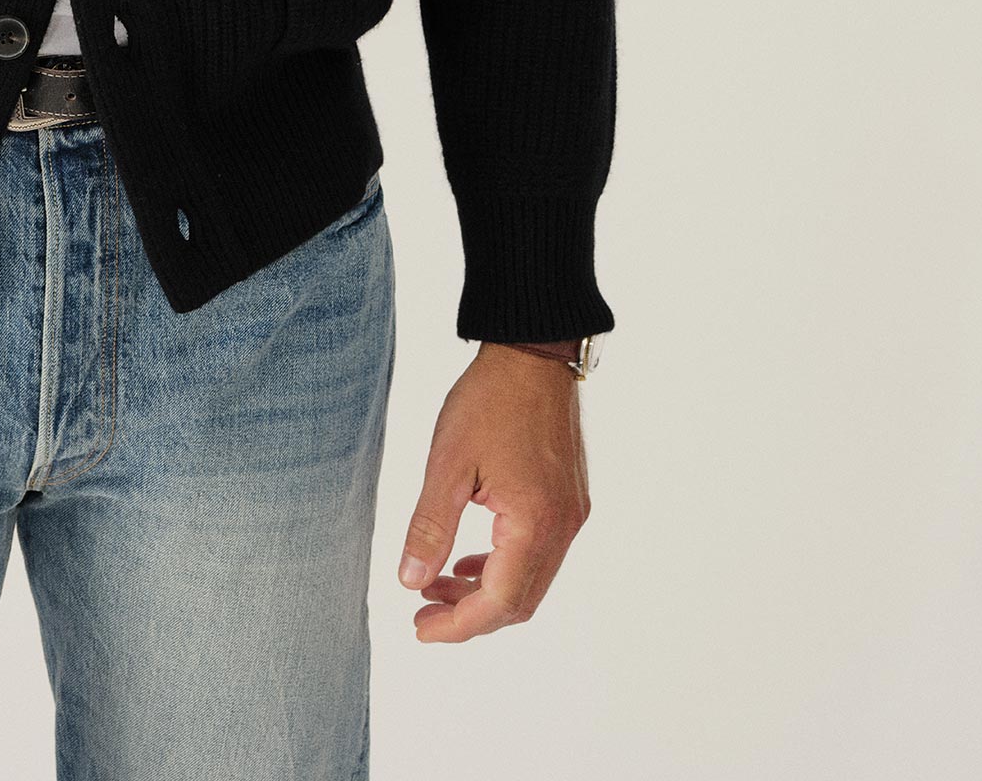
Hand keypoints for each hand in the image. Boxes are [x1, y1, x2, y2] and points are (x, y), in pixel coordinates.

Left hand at [396, 342, 590, 641]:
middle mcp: (562, 527)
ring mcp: (570, 514)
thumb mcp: (448, 462)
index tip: (420, 628)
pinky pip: (539, 553)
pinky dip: (503, 565)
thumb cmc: (490, 399)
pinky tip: (470, 558)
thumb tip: (411, 581)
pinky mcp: (568, 500)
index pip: (498, 602)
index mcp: (535, 522)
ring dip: (485, 591)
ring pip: (530, 580)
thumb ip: (430, 526)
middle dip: (470, 614)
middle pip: (518, 601)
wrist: (533, 354)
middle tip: (423, 612)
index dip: (458, 625)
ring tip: (437, 584)